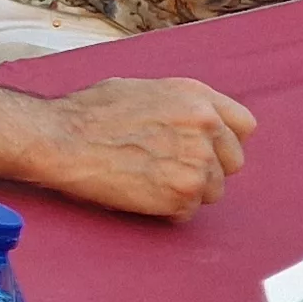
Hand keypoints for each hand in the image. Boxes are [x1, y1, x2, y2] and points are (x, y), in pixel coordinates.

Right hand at [30, 77, 257, 217]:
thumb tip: (190, 120)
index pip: (243, 126)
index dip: (223, 142)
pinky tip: (139, 195)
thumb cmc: (86, 114)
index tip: (204, 151)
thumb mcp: (141, 89)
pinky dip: (166, 211)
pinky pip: (188, 212)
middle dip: (205, 170)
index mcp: (196, 97)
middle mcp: (205, 125)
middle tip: (168, 171)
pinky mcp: (182, 193)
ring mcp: (197, 161)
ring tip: (148, 183)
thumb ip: (178, 105)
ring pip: (212, 191)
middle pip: (232, 163)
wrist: (59, 139)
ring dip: (185, 192)